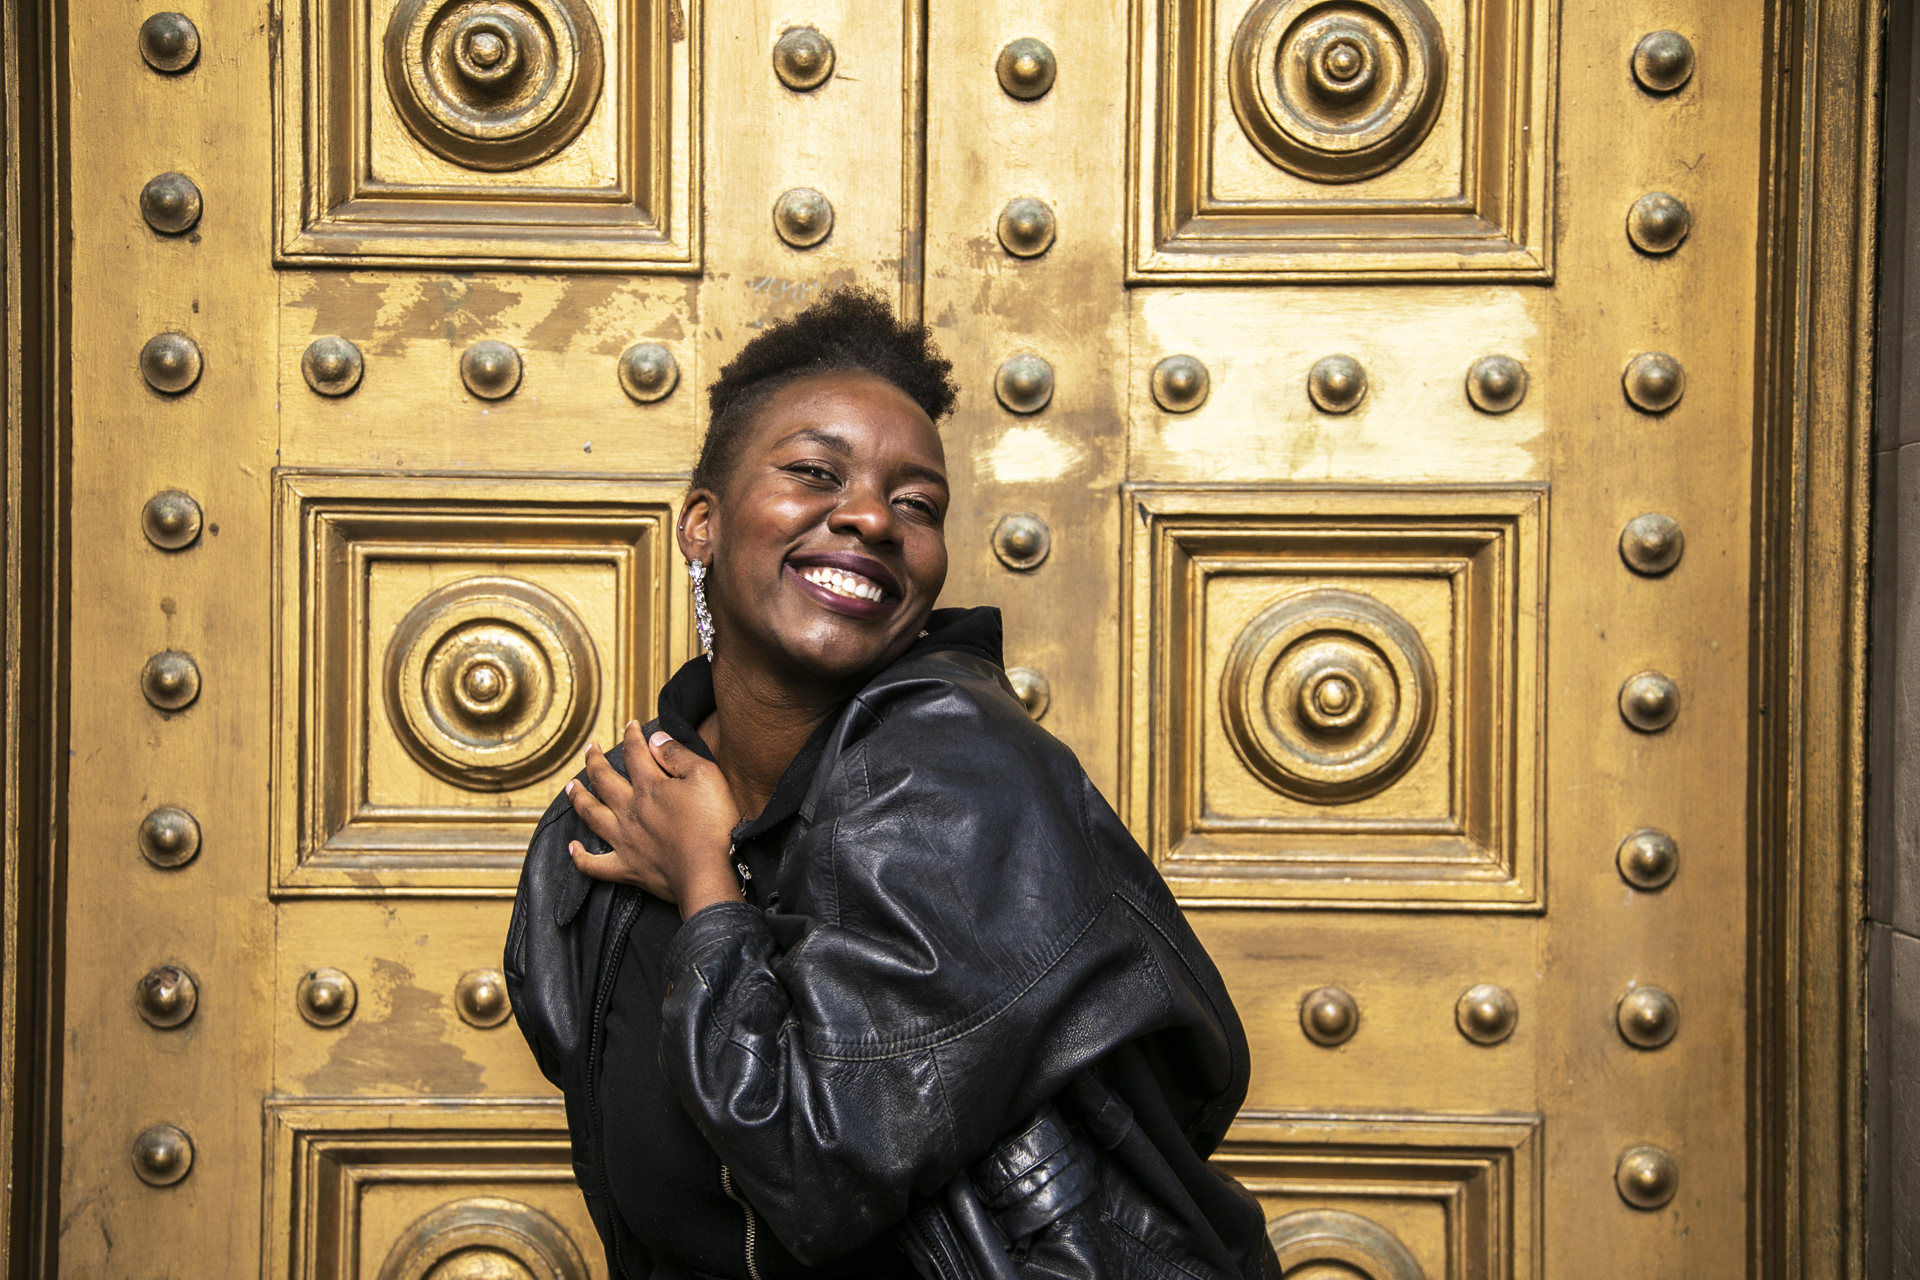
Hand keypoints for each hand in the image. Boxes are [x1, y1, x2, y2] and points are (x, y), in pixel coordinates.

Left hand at [565, 721, 742, 919]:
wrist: (707, 874)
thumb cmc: (712, 825)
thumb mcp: (706, 776)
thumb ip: (678, 755)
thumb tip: (655, 739)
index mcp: (649, 787)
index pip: (634, 754)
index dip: (631, 736)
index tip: (631, 726)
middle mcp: (630, 811)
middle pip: (604, 780)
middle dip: (594, 761)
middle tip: (589, 749)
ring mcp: (624, 841)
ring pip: (591, 815)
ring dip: (578, 798)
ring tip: (570, 786)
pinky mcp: (627, 868)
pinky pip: (594, 864)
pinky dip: (580, 856)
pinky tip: (573, 847)